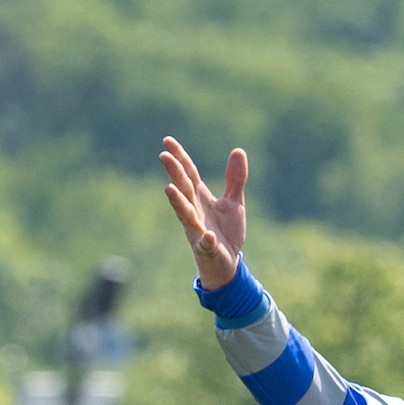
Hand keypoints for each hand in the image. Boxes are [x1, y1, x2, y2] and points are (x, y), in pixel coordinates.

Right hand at [160, 137, 247, 291]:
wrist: (227, 264)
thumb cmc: (225, 231)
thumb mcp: (233, 202)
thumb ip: (235, 179)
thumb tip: (239, 150)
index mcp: (199, 197)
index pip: (188, 173)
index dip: (179, 157)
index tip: (167, 140)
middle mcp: (194, 210)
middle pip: (183, 189)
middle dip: (174, 173)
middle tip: (164, 156)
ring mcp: (197, 230)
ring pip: (185, 215)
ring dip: (177, 202)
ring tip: (169, 188)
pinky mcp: (207, 249)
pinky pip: (205, 244)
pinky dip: (205, 240)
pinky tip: (208, 235)